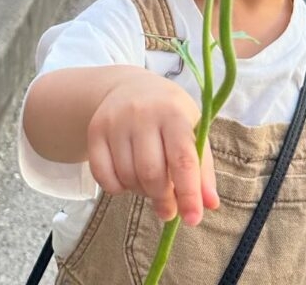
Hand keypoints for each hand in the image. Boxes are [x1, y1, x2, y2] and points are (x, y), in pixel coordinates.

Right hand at [87, 74, 218, 226]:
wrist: (130, 87)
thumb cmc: (170, 114)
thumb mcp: (193, 131)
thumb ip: (202, 168)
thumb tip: (209, 205)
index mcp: (174, 113)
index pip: (182, 159)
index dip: (188, 193)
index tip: (193, 219)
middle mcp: (142, 114)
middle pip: (151, 173)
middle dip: (163, 199)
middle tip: (169, 207)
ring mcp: (116, 121)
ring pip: (127, 176)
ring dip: (141, 192)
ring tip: (150, 184)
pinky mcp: (95, 131)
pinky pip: (103, 176)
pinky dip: (117, 188)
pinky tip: (127, 179)